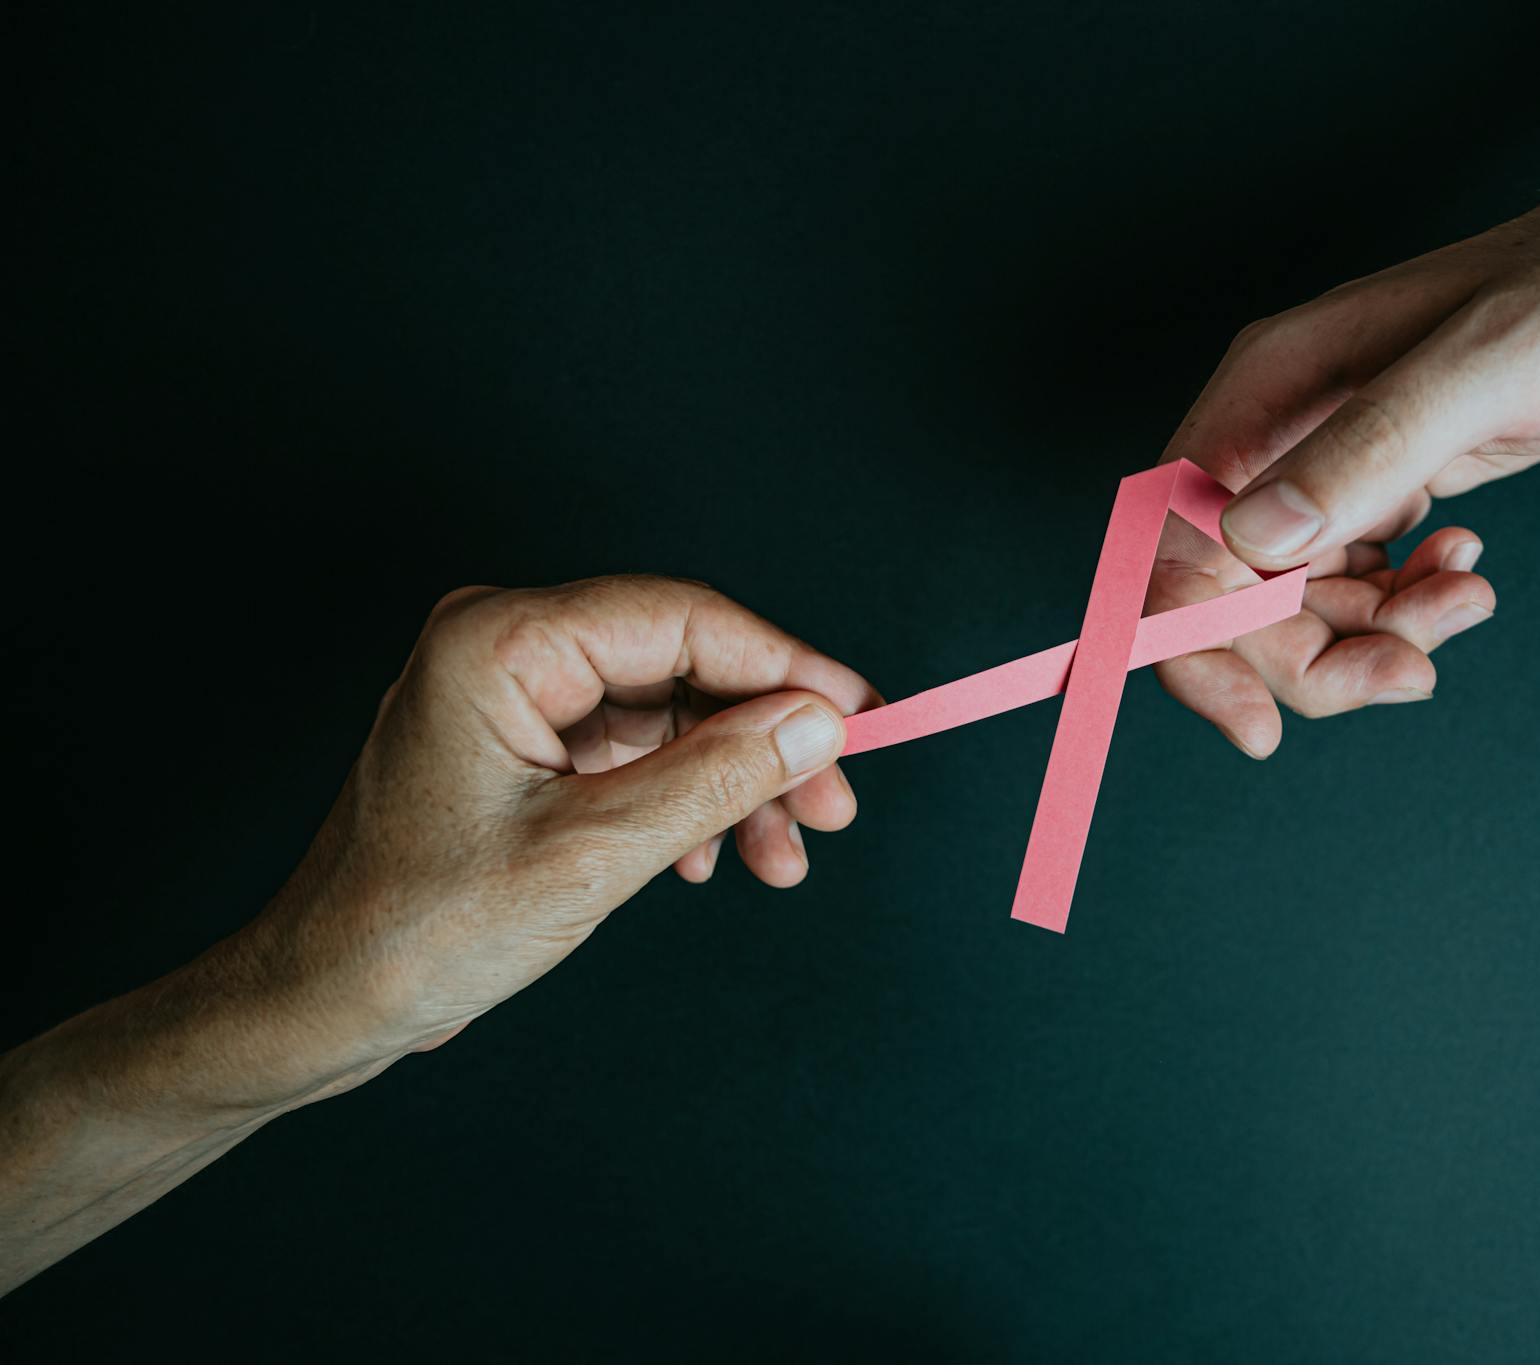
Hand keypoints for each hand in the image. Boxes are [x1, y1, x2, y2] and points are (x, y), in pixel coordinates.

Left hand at [241, 574, 878, 1100]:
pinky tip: (710, 858)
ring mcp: (510, 690)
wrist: (324, 1001)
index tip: (865, 716)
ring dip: (733, 779)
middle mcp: (503, 642)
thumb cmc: (421, 929)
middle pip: (681, 661)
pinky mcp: (520, 740)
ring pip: (667, 710)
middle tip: (833, 805)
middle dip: (765, 737)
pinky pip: (632, 747)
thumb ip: (717, 776)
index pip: (682, 618)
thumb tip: (819, 724)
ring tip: (780, 855)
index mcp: (500, 640)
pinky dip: (684, 798)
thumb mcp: (595, 855)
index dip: (787, 667)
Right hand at [1150, 207, 1539, 752]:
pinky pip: (1351, 585)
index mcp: (1271, 391)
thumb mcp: (1488, 366)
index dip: (1191, 646)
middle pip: (1232, 597)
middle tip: (1412, 671)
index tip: (1257, 726)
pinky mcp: (1375, 485)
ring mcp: (1322, 463)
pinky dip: (1402, 606)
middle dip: (1313, 657)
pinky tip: (1462, 568)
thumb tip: (1259, 538)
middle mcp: (1278, 433)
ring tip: (1464, 599)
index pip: (1175, 543)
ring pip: (1295, 605)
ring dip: (1374, 635)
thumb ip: (1370, 445)